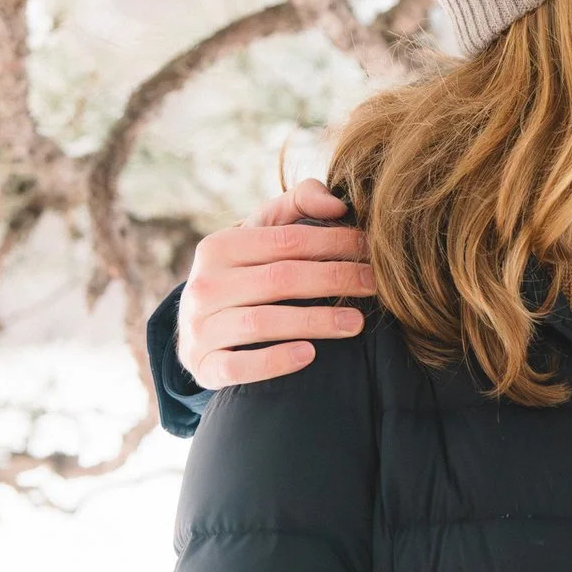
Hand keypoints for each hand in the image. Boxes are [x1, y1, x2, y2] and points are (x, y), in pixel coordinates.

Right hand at [177, 178, 375, 388]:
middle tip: (373, 285)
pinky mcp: (205, 366)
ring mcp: (201, 328)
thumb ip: (297, 205)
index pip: (286, 241)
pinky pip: (240, 366)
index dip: (333, 243)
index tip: (369, 249)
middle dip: (333, 279)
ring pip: (262, 322)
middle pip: (280, 279)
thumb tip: (337, 205)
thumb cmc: (244, 274)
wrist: (199, 328)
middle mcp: (204, 285)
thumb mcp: (260, 234)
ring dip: (316, 322)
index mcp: (219, 247)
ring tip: (356, 322)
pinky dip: (275, 361)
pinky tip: (309, 354)